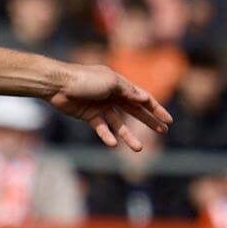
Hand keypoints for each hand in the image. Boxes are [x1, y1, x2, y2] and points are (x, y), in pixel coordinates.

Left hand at [49, 64, 172, 151]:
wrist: (58, 84)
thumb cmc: (85, 79)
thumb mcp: (110, 82)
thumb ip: (128, 92)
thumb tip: (145, 99)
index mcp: (121, 85)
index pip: (143, 98)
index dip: (156, 109)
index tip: (168, 120)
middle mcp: (113, 96)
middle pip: (135, 111)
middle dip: (149, 121)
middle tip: (163, 132)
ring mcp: (101, 106)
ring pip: (119, 123)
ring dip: (128, 135)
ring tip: (139, 148)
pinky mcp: (88, 115)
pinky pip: (101, 128)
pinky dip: (107, 136)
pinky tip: (113, 144)